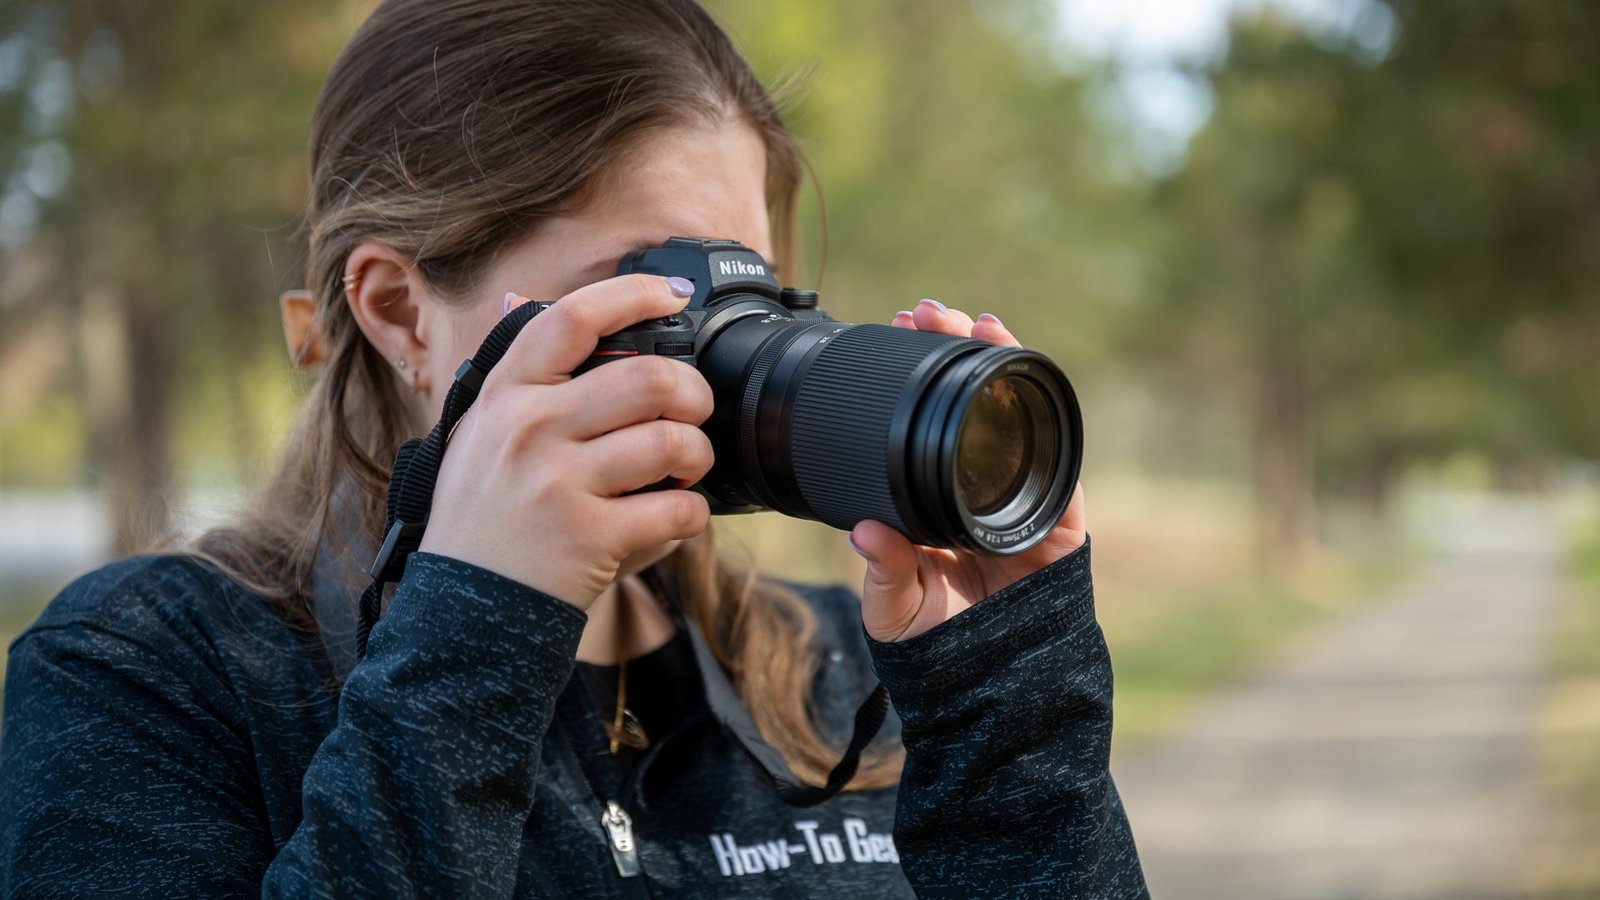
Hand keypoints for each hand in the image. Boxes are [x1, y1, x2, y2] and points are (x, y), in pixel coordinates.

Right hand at [419, 275, 714, 609]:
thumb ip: (515, 377)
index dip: (634, 294)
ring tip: (687, 468)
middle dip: (694, 392)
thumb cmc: (481, 518)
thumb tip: (525, 302)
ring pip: (672, 441)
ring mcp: (558, 484)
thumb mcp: (477, 434)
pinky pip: (678, 509)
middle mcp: (529, 431)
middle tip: (694, 410)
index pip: (573, 318)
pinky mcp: (588, 537)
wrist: (463, 611)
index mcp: (506, 395)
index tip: (673, 295)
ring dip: (698, 454)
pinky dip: (693, 512)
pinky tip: (677, 515)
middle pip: (649, 378)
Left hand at [852, 299, 1086, 642]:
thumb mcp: (895, 610)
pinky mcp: (1060, 524)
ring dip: (1003, 367)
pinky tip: (1024, 384)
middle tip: (928, 311)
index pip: (931, 421)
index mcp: (939, 500)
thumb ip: (884, 573)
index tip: (896, 332)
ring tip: (978, 324)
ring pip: (1019, 420)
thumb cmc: (941, 648)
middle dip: (958, 351)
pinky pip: (1059, 467)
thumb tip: (864, 533)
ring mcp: (1023, 502)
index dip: (919, 376)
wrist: (991, 691)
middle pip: (975, 405)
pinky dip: (1048, 425)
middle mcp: (981, 490)